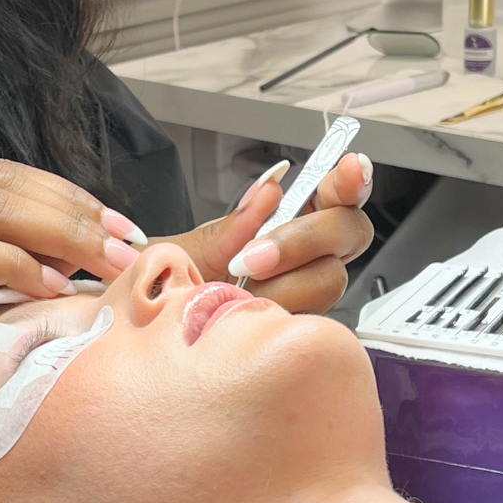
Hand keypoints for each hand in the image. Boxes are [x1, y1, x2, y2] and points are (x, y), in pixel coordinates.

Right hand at [0, 160, 147, 489]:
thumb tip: (75, 254)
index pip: (3, 176)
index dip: (68, 195)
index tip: (121, 227)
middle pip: (3, 184)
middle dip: (75, 212)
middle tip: (126, 244)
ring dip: (59, 232)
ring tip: (103, 263)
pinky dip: (14, 264)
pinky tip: (50, 286)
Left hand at [163, 153, 374, 313]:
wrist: (150, 333)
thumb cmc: (172, 287)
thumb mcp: (190, 250)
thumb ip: (231, 225)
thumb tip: (270, 191)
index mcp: (283, 221)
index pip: (334, 194)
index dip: (350, 180)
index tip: (351, 168)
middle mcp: (304, 256)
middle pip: (348, 233)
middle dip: (304, 238)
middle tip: (252, 257)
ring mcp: (306, 293)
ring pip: (328, 279)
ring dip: (282, 284)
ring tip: (236, 291)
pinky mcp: (300, 329)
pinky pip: (307, 321)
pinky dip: (273, 314)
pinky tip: (244, 312)